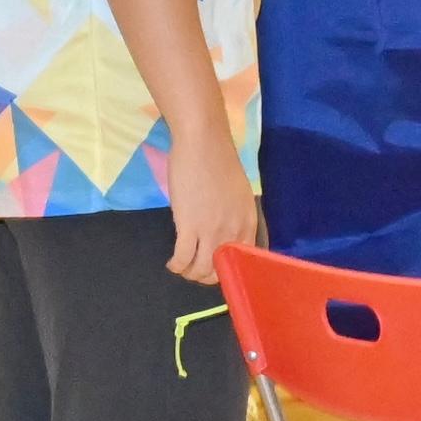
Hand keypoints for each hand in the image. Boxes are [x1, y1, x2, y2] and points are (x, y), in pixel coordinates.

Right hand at [164, 134, 259, 285]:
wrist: (204, 144)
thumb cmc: (218, 162)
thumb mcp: (238, 194)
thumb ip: (234, 215)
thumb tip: (224, 231)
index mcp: (248, 222)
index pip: (243, 260)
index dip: (227, 269)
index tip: (214, 268)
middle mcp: (233, 231)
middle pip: (221, 270)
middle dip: (206, 276)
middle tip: (194, 270)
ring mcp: (212, 230)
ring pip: (201, 269)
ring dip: (189, 273)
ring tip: (181, 267)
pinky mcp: (189, 226)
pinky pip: (183, 258)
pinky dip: (176, 265)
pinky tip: (172, 263)